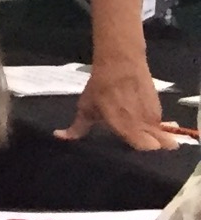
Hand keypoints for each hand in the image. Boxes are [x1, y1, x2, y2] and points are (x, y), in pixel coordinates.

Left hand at [64, 54, 192, 151]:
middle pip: (159, 146)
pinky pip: (160, 124)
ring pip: (162, 136)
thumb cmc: (101, 87)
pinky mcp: (159, 107)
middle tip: (138, 150)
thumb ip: (77, 128)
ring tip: (141, 139)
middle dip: (152, 150)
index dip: (141, 155)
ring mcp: (154, 115)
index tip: (131, 157)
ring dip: (155, 139)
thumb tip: (58, 137)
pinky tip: (143, 126)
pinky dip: (154, 128)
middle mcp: (144, 123)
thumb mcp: (85, 108)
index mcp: (125, 126)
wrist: (121, 62)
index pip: (145, 148)